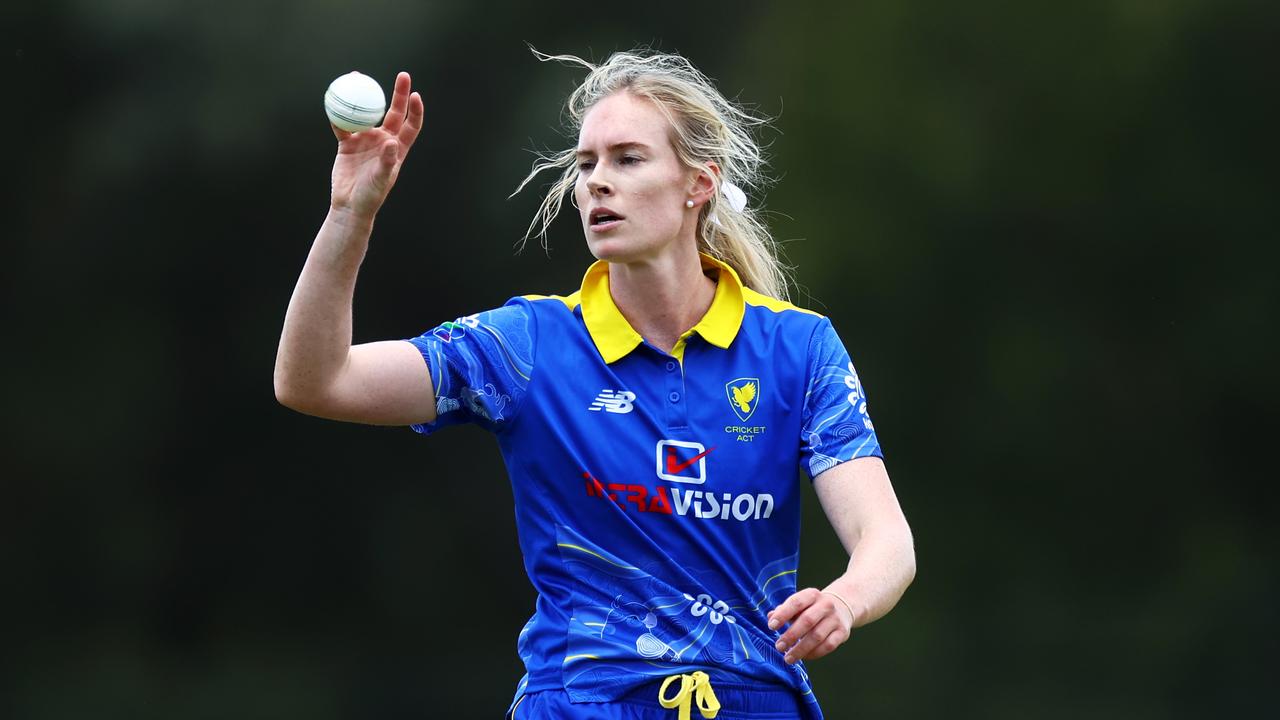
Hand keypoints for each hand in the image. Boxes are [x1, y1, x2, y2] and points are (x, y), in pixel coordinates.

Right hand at [329, 71, 424, 220]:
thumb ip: (387, 161)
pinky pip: (342, 125)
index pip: (411, 125)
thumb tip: (392, 141)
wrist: (350, 204)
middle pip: (394, 112)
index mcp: (397, 148)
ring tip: (359, 77)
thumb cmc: (371, 195)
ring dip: (364, 96)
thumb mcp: (382, 179)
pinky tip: (334, 99)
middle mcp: (383, 140)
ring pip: (366, 113)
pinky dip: (337, 114)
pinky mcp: (347, 144)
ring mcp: (365, 140)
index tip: (415, 94)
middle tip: (402, 75)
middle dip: (399, 93)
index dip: (415, 110)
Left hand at [767, 587, 855, 664]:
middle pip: (807, 621)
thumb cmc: (812, 608)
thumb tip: (770, 617)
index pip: (796, 602)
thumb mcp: (800, 604)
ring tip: (788, 658)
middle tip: (779, 647)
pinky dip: (814, 653)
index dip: (783, 615)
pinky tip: (803, 657)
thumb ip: (784, 610)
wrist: (842, 607)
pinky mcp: (842, 633)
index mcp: (812, 595)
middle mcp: (826, 605)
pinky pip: (828, 646)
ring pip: (817, 636)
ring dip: (801, 649)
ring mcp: (835, 619)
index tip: (771, 627)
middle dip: (791, 635)